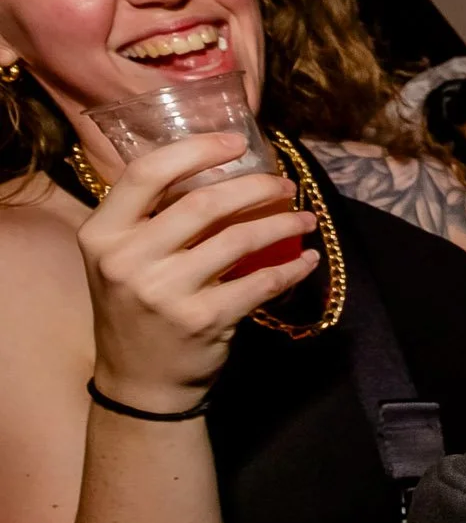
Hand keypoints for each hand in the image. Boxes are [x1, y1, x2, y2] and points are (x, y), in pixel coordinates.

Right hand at [78, 132, 321, 413]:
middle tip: (285, 185)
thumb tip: (216, 169)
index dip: (197, 150)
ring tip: (304, 220)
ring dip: (283, 225)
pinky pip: (260, 282)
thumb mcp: (123, 258)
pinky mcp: (202, 319)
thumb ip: (152, 218)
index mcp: (102, 233)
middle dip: (256, 187)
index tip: (237, 142)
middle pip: (204, 203)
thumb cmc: (136, 307)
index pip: (147, 173)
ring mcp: (164, 291)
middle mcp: (128, 259)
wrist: (139, 380)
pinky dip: (291, 268)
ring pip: (239, 240)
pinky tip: (307, 260)